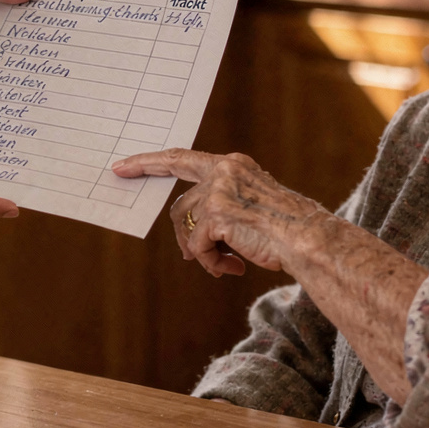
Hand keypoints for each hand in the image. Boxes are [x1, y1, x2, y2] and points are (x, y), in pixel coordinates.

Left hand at [113, 149, 326, 277]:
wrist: (307, 239)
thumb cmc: (286, 230)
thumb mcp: (250, 209)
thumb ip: (221, 211)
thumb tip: (189, 245)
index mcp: (233, 165)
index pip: (181, 158)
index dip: (149, 163)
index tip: (122, 166)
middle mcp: (223, 171)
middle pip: (182, 206)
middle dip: (184, 236)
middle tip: (192, 257)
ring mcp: (218, 190)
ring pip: (188, 229)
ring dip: (204, 253)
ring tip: (226, 266)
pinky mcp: (215, 213)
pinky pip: (197, 247)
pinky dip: (212, 262)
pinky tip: (234, 268)